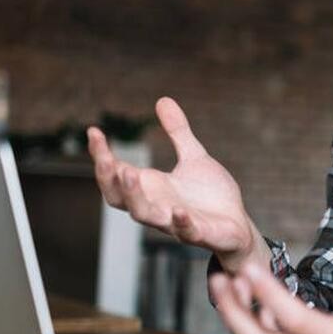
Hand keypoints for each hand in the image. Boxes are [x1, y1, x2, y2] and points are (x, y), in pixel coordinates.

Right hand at [88, 97, 261, 269]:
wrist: (238, 226)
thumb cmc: (212, 196)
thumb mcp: (195, 157)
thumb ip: (178, 133)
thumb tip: (163, 100)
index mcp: (152, 188)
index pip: (115, 174)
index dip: (101, 156)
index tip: (94, 132)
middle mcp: (158, 206)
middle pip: (120, 198)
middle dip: (109, 179)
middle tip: (106, 159)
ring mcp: (176, 222)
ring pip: (145, 215)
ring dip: (134, 197)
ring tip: (128, 173)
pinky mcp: (201, 234)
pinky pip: (186, 232)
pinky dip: (181, 224)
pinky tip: (179, 212)